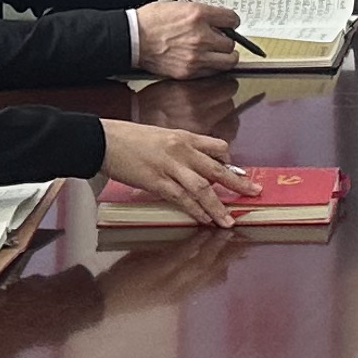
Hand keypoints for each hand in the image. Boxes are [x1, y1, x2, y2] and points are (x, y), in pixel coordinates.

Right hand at [101, 119, 249, 229]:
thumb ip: (180, 149)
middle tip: (254, 193)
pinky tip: (204, 220)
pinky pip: (181, 198)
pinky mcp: (156, 182)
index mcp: (184, 137)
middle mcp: (181, 150)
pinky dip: (195, 210)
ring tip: (229, 221)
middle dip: (238, 183)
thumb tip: (193, 165)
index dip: (229, 162)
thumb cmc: (129, 138)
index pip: (218, 147)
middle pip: (217, 169)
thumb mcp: (161, 136)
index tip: (236, 174)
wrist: (103, 139)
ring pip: (202, 188)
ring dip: (217, 206)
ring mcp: (169, 166)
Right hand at [128, 0, 241, 78]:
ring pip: (227, 61)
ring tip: (219, 54)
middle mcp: (201, 35)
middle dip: (227, 41)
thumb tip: (215, 20)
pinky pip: (212, 72)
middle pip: (231, 43)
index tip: (229, 24)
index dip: (231, 22)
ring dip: (225, 57)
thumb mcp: (178, 6)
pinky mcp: (188, 71)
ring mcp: (196, 56)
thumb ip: (200, 13)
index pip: (232, 19)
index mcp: (198, 14)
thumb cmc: (150, 21)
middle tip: (221, 41)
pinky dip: (211, 68)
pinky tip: (205, 62)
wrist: (133, 38)